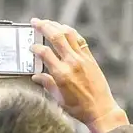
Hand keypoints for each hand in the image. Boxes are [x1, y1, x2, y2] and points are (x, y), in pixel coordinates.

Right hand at [30, 18, 128, 132]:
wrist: (101, 110)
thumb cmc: (79, 108)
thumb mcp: (58, 98)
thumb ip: (47, 84)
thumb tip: (36, 77)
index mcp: (61, 74)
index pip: (44, 53)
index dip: (35, 48)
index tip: (31, 47)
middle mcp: (72, 62)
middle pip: (56, 37)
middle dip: (43, 26)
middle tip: (35, 22)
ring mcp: (82, 58)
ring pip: (68, 34)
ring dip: (57, 25)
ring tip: (48, 22)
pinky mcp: (90, 58)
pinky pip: (80, 40)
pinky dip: (71, 32)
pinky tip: (65, 30)